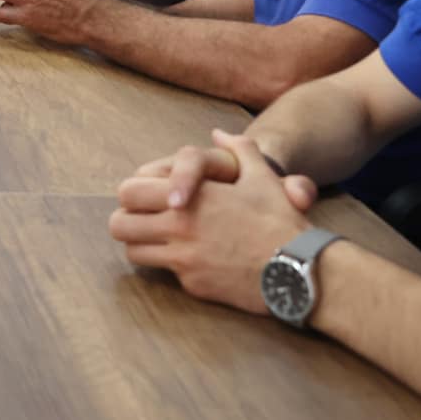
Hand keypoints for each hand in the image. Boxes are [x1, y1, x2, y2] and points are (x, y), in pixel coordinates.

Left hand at [108, 131, 316, 314]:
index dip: (131, 193)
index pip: (128, 192)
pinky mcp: (195, 286)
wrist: (301, 269)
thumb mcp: (262, 177)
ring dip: (141, 245)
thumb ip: (239, 148)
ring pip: (134, 253)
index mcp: (189, 198)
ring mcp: (184, 261)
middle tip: (140, 219)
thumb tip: (219, 133)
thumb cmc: (280, 220)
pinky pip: (167, 275)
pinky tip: (191, 260)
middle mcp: (179, 229)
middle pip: (119, 225)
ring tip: (157, 240)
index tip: (143, 196)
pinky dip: (173, 267)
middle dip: (126, 220)